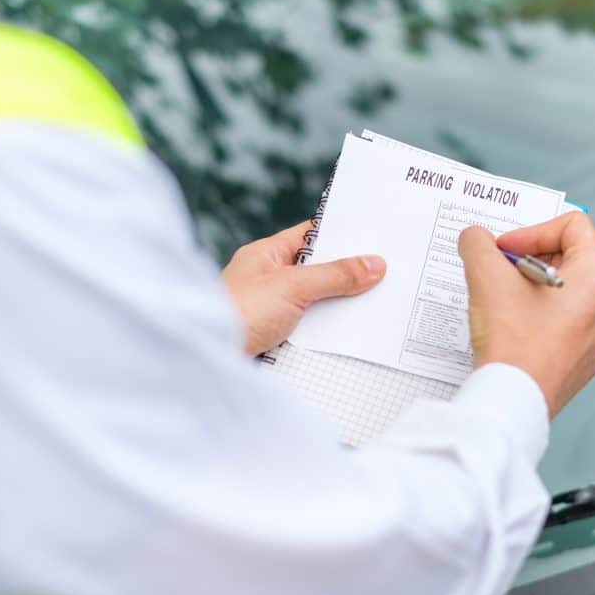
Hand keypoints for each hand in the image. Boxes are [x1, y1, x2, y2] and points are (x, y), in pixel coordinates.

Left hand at [221, 220, 385, 355]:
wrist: (209, 359)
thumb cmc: (239, 312)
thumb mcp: (293, 286)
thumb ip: (334, 274)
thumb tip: (373, 264)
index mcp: (266, 255)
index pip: (310, 235)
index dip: (340, 235)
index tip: (373, 238)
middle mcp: (267, 279)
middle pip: (316, 271)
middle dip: (346, 275)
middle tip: (385, 274)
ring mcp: (270, 309)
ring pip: (314, 302)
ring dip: (338, 306)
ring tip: (376, 304)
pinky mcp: (273, 338)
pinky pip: (308, 329)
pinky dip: (326, 331)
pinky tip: (350, 334)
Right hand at [458, 213, 594, 417]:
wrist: (513, 401)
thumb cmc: (513, 343)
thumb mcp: (486, 277)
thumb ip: (477, 244)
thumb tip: (475, 239)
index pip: (573, 226)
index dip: (532, 231)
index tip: (506, 251)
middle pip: (569, 258)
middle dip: (528, 260)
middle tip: (499, 274)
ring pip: (565, 293)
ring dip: (531, 289)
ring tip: (503, 304)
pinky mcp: (583, 360)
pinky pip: (563, 324)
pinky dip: (538, 318)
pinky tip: (512, 330)